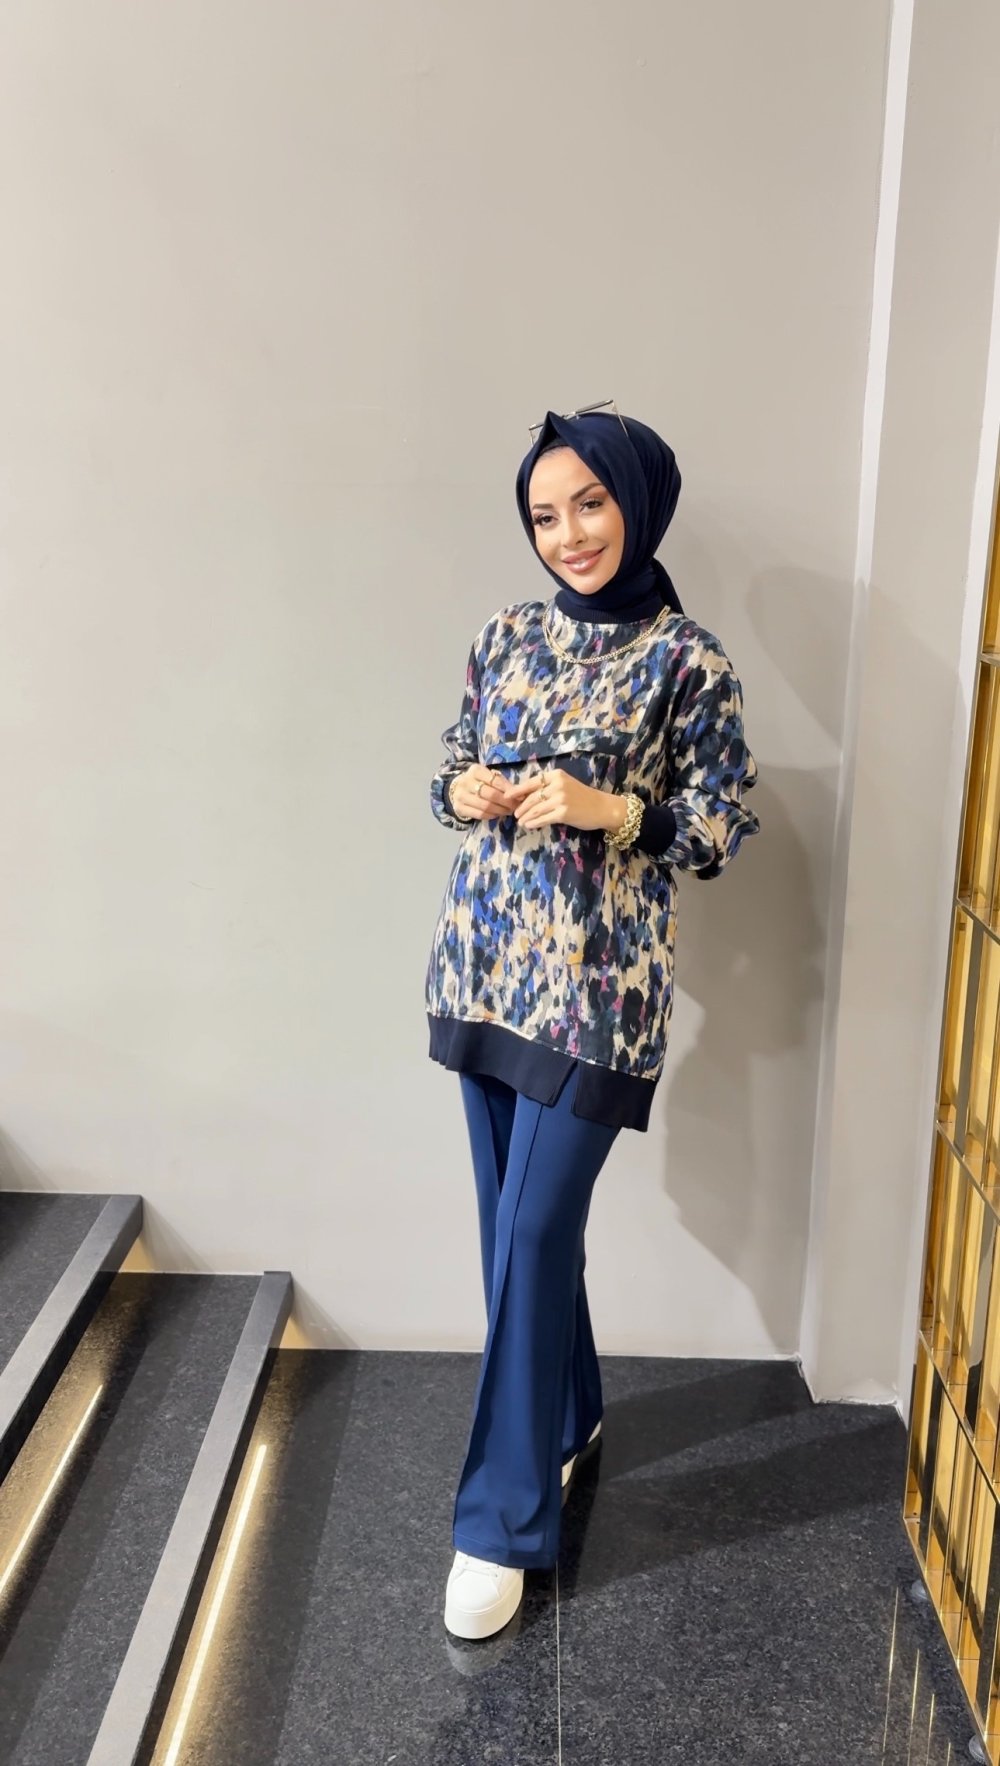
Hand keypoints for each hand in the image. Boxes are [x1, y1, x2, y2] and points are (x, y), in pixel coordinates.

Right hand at [450, 764, 517, 821]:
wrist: (457, 789)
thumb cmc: (478, 781)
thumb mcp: (488, 776)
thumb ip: (502, 782)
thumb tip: (519, 793)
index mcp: (475, 771)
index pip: (495, 780)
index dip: (508, 790)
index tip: (519, 796)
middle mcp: (466, 782)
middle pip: (491, 794)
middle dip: (506, 802)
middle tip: (516, 806)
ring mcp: (461, 796)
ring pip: (486, 806)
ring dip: (500, 810)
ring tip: (509, 811)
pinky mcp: (459, 808)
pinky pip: (479, 814)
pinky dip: (491, 815)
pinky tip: (497, 814)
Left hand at [506, 768, 627, 833]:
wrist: (602, 808)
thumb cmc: (582, 797)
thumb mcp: (565, 786)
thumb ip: (548, 789)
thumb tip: (525, 797)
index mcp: (556, 775)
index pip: (532, 782)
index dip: (517, 790)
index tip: (507, 796)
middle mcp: (558, 785)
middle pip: (532, 797)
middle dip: (521, 807)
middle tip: (515, 814)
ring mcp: (561, 799)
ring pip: (535, 809)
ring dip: (525, 817)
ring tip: (521, 822)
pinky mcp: (563, 813)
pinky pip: (543, 819)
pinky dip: (534, 823)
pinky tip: (529, 825)